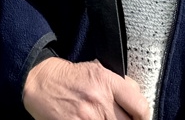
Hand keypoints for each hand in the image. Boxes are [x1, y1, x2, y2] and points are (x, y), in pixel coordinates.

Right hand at [22, 57, 149, 119]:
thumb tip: (138, 100)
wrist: (40, 82)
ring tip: (104, 119)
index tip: (140, 119)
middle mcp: (99, 99)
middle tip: (119, 119)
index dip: (144, 117)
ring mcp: (88, 116)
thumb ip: (120, 84)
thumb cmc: (70, 77)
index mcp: (107, 81)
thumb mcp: (96, 69)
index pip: (140, 107)